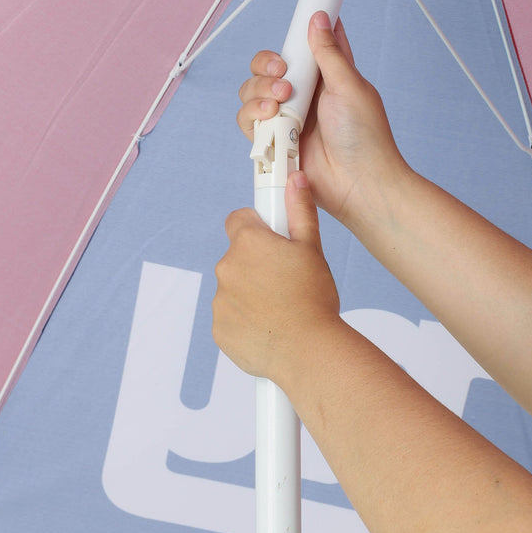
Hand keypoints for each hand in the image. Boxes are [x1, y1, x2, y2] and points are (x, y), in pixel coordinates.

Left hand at [213, 170, 340, 386]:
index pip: (239, 220)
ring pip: (234, 288)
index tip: (273, 239)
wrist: (307, 352)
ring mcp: (219, 300)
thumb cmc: (313, 300)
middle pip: (238, 256)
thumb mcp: (312, 248)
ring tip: (282, 307)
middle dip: (258, 264)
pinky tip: (271, 326)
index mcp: (248, 242)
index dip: (257, 226)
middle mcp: (226, 267)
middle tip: (286, 279)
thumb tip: (295, 180)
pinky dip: (246, 320)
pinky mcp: (218, 329)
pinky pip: (230, 317)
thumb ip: (299, 210)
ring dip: (251, 293)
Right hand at [236, 12, 407, 227]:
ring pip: (252, 92)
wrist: (359, 184)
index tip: (295, 28)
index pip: (304, 45)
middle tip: (282, 75)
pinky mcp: (273, 142)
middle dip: (266, 66)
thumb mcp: (349, 86)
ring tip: (279, 102)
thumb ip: (328, 53)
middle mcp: (303, 95)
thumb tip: (317, 18)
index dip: (295, 34)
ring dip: (258, 90)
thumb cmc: (365, 138)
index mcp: (326, 76)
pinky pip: (248, 122)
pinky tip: (269, 118)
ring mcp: (286, 118)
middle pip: (267, 67)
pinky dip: (252, 116)